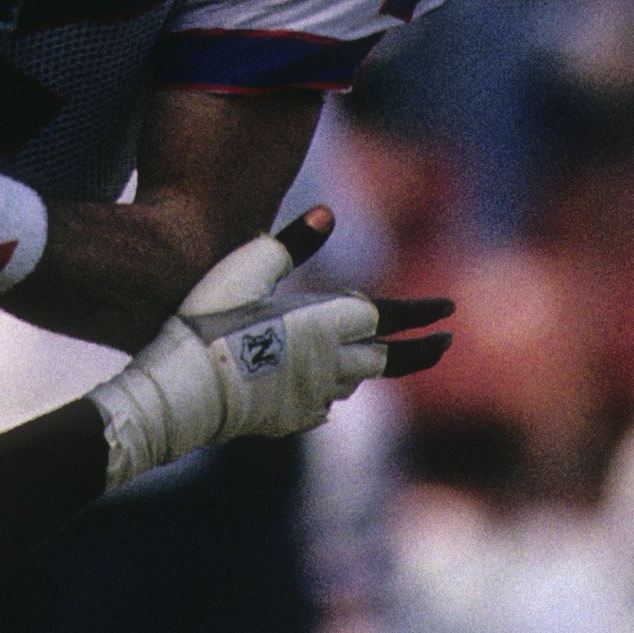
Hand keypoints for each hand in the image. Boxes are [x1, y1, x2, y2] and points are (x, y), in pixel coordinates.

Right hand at [93, 209, 452, 482]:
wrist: (184, 386)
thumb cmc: (211, 318)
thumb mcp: (248, 267)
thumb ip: (290, 243)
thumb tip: (327, 214)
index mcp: (326, 322)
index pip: (388, 316)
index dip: (422, 313)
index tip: (450, 311)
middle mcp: (330, 362)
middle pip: (388, 359)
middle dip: (420, 350)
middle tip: (443, 343)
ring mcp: (313, 395)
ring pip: (357, 381)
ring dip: (373, 366)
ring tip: (378, 356)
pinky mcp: (292, 418)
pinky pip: (325, 404)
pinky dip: (332, 389)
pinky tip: (323, 386)